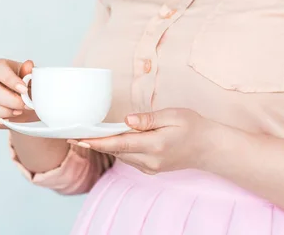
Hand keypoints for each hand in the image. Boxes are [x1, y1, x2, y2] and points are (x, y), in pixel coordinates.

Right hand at [0, 59, 38, 129]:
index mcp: (2, 68)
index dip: (10, 80)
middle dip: (11, 101)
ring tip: (18, 113)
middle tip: (26, 105)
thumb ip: (30, 73)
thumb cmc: (31, 90)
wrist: (32, 108)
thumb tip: (28, 64)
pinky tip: (2, 122)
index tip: (24, 90)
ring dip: (3, 112)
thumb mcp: (34, 80)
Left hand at [68, 108, 216, 174]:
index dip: (96, 142)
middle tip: (72, 135)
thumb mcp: (172, 115)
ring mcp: (151, 167)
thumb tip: (127, 121)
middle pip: (115, 151)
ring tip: (84, 137)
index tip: (78, 139)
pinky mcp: (152, 168)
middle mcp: (150, 160)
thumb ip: (148, 119)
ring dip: (105, 147)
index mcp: (154, 145)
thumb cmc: (194, 126)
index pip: (118, 144)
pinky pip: (129, 159)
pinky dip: (118, 150)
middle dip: (94, 143)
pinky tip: (110, 141)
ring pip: (121, 156)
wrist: (211, 148)